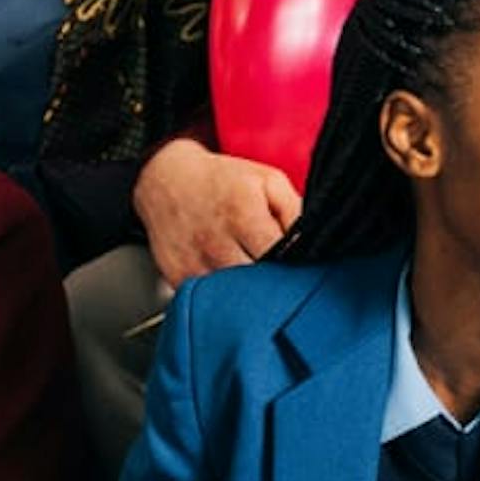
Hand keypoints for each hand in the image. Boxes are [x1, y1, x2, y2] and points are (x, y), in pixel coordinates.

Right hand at [133, 137, 300, 290]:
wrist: (167, 180)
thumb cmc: (223, 181)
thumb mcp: (268, 181)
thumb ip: (295, 212)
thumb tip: (312, 244)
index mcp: (243, 214)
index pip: (279, 257)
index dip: (293, 264)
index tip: (295, 262)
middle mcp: (216, 242)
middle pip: (257, 284)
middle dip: (273, 282)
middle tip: (277, 272)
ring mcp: (194, 263)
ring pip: (234, 297)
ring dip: (248, 292)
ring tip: (252, 272)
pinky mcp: (177, 278)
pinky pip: (209, 300)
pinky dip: (222, 296)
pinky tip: (228, 278)